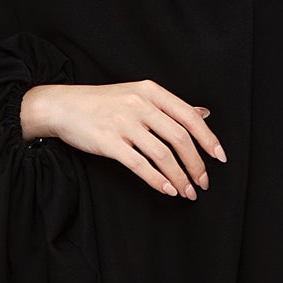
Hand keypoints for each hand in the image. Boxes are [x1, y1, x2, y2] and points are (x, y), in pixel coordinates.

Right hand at [20, 78, 225, 199]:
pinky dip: (157, 180)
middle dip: (196, 164)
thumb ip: (170, 106)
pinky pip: (140, 165)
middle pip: (180, 138)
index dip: (208, 139)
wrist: (62, 106)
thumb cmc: (101, 103)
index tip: (220, 158)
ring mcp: (124, 123)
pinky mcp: (109, 142)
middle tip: (202, 182)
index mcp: (151, 91)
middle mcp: (140, 105)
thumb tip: (203, 113)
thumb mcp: (138, 95)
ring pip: (163, 155)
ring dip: (179, 177)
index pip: (189, 116)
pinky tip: (167, 190)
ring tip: (187, 191)